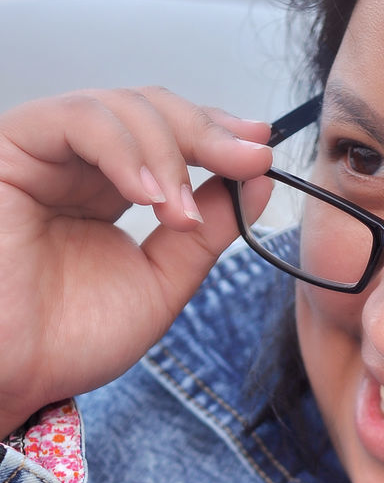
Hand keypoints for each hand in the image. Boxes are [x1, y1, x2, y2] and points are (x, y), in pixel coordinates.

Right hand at [0, 87, 271, 437]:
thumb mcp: (164, 280)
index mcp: (111, 187)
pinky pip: (76, 119)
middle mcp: (79, 163)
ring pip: (118, 106)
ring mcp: (45, 153)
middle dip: (207, 133)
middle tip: (247, 161)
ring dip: (168, 152)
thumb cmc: (73, 338)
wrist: (18, 376)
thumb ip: (208, 229)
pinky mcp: (11, 151)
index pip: (170, 132)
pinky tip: (149, 195)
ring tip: (180, 213)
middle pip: (151, 108)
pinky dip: (124, 150)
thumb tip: (258, 178)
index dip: (217, 131)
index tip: (260, 150)